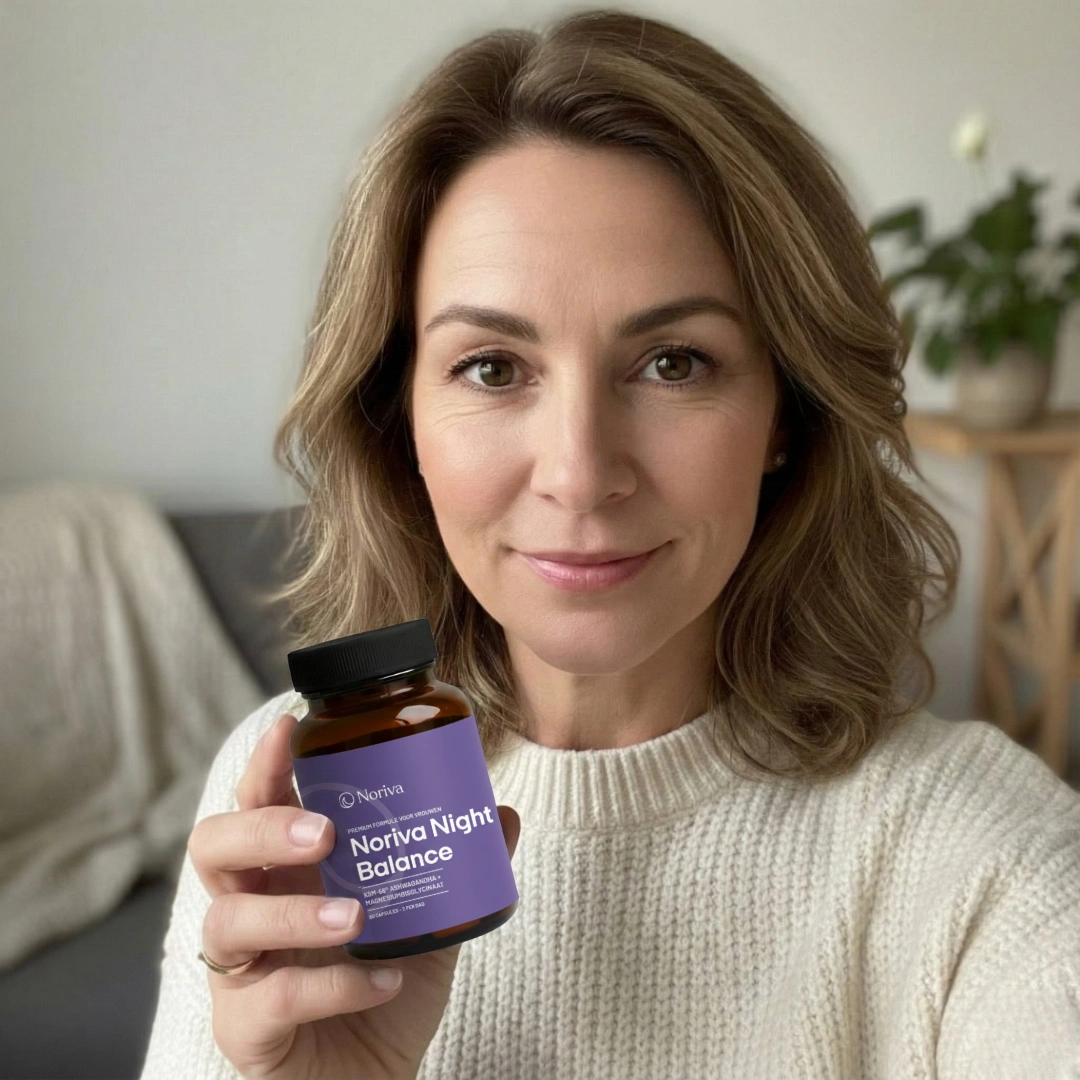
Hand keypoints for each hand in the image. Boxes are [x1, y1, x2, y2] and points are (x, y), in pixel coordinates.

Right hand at [187, 712, 520, 1079]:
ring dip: (294, 912)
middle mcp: (253, 904)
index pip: (257, 800)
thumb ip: (459, 868)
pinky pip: (270, 999)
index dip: (265, 763)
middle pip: (214, 844)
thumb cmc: (386, 985)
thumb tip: (501, 814)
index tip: (292, 728)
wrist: (375, 1076)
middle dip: (262, 827)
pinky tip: (382, 980)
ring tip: (357, 915)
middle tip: (324, 833)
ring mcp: (240, 968)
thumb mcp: (430, 918)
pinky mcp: (244, 1029)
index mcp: (287, 866)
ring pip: (226, 920)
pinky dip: (331, 987)